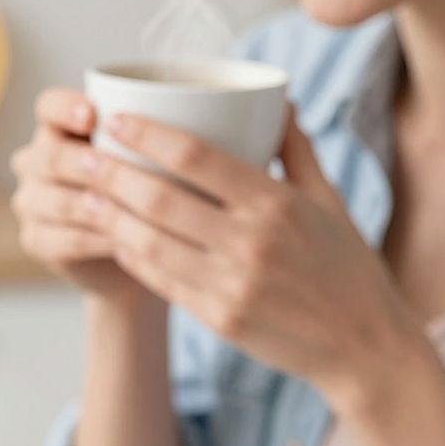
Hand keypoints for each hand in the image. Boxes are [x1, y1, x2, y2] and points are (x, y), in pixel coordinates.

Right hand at [10, 89, 145, 300]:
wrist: (133, 251)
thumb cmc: (147, 192)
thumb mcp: (152, 159)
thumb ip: (157, 138)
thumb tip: (206, 113)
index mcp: (59, 128)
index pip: (49, 105)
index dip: (66, 108)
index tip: (94, 114)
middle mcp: (36, 161)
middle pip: (47, 155)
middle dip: (80, 162)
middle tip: (110, 166)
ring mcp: (31, 201)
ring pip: (53, 200)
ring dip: (90, 204)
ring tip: (123, 209)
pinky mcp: (36, 240)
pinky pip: (60, 239)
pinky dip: (93, 240)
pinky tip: (122, 241)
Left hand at [82, 110, 422, 412]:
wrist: (363, 346)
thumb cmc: (346, 267)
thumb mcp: (329, 200)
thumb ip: (295, 150)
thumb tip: (276, 100)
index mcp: (276, 203)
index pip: (196, 157)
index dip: (148, 135)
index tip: (116, 119)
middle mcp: (251, 242)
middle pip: (160, 199)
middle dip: (112, 174)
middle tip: (81, 156)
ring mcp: (232, 284)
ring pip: (151, 243)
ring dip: (112, 218)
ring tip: (86, 196)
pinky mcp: (220, 319)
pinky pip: (162, 281)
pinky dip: (134, 257)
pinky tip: (115, 238)